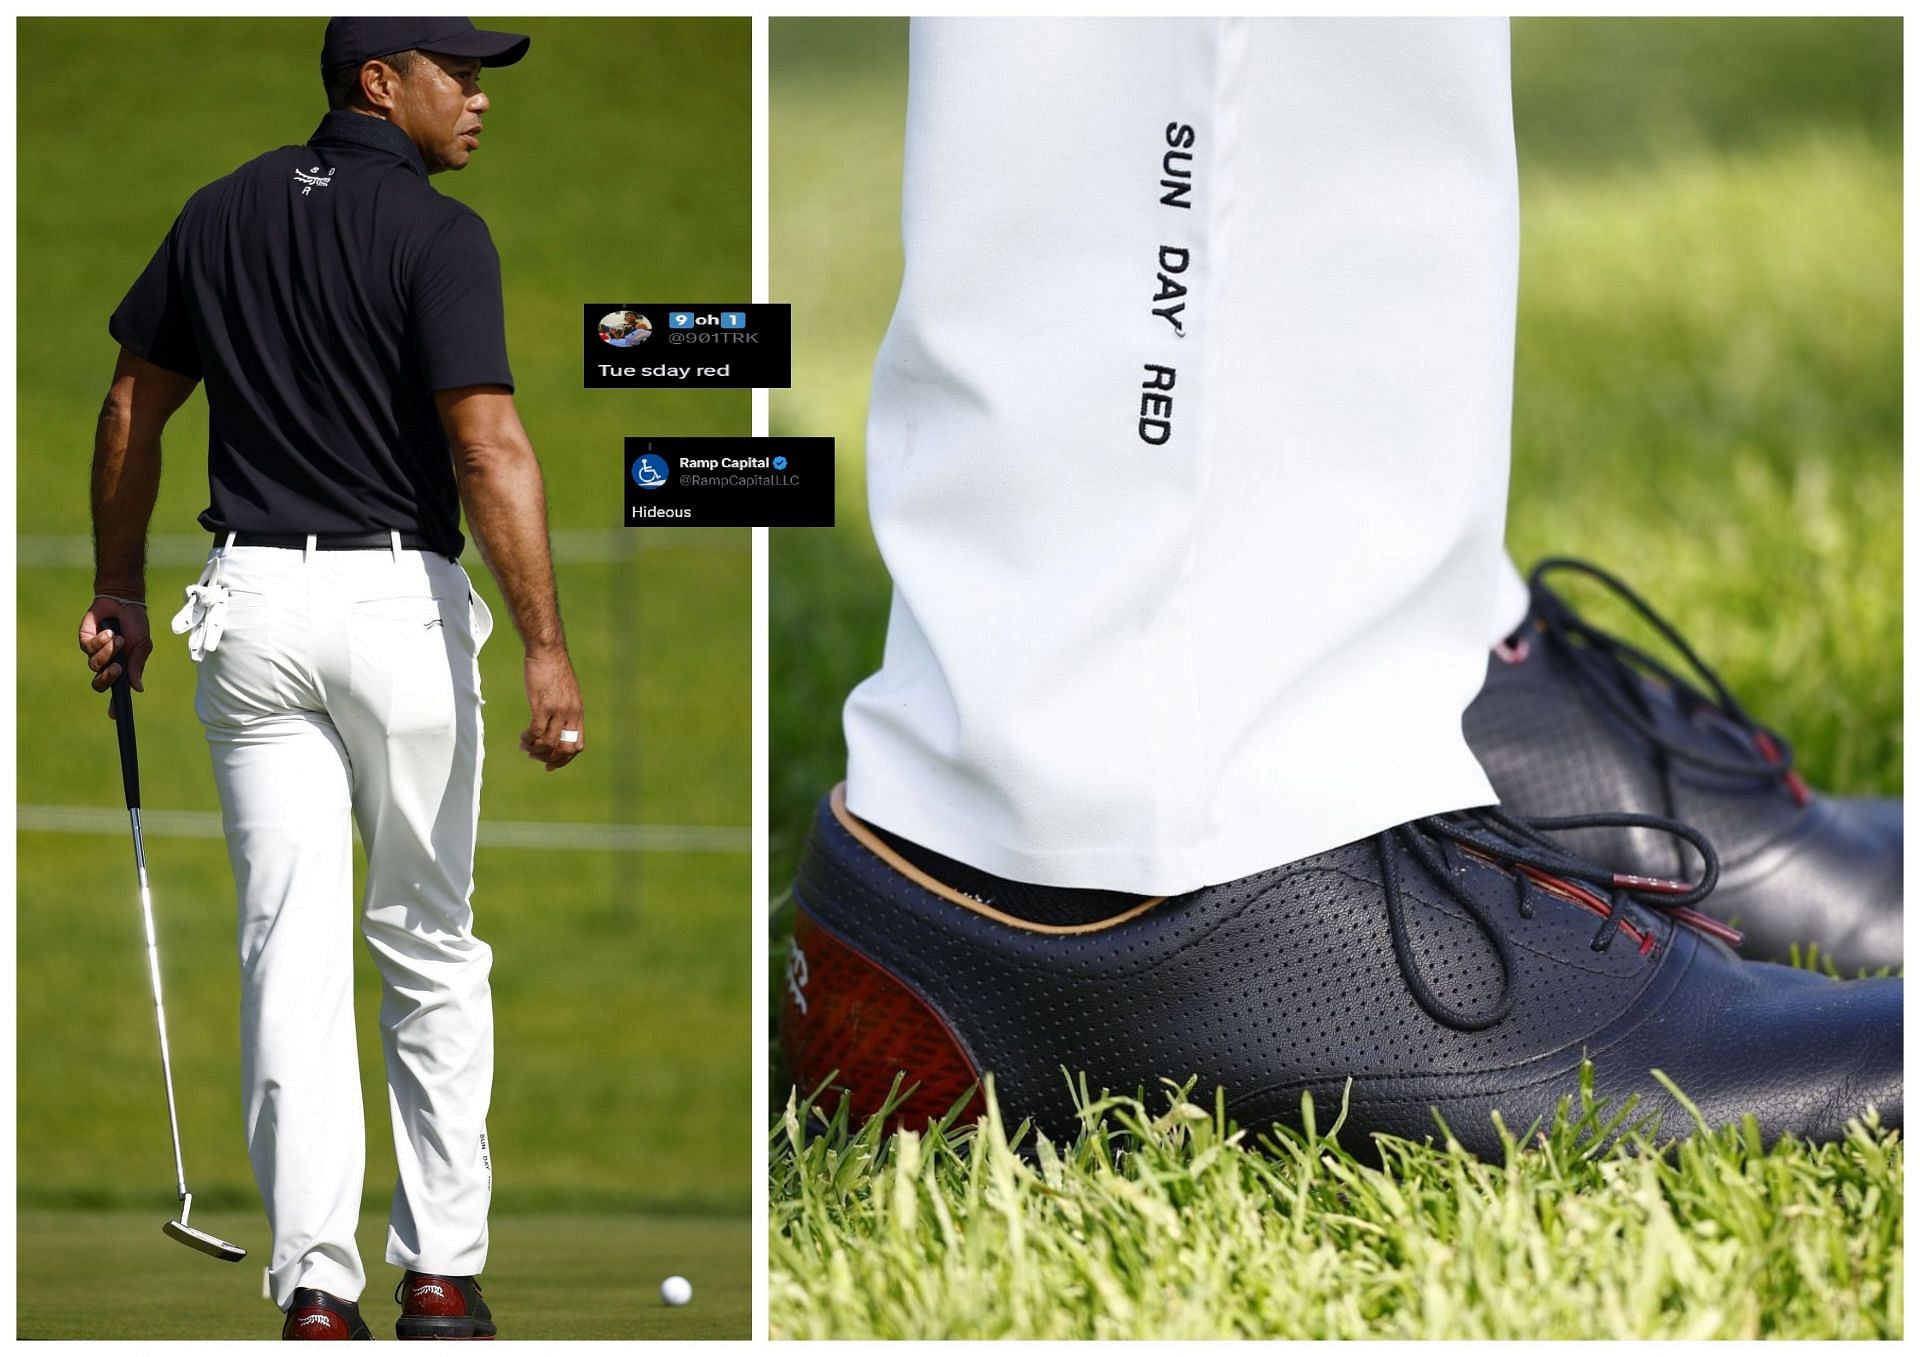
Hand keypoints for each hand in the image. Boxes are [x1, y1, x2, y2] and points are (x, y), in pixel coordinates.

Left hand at [79, 596, 151, 715]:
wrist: (123, 601)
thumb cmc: (135, 624)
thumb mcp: (142, 646)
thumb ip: (137, 666)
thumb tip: (138, 688)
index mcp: (122, 668)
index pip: (116, 690)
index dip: (114, 704)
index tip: (114, 715)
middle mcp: (106, 663)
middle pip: (99, 683)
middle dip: (107, 678)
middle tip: (118, 668)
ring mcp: (94, 653)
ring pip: (94, 664)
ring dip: (108, 652)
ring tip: (118, 638)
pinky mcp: (84, 640)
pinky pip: (88, 648)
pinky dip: (101, 641)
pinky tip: (109, 631)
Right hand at [520, 648, 583, 771]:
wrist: (547, 650)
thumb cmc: (553, 669)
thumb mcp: (566, 691)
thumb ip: (564, 708)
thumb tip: (555, 723)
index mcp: (578, 712)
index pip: (577, 745)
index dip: (564, 759)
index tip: (550, 764)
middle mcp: (571, 714)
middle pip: (564, 749)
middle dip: (549, 758)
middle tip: (534, 755)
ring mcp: (558, 711)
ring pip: (548, 743)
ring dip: (535, 749)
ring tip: (525, 745)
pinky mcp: (542, 706)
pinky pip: (536, 732)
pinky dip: (528, 739)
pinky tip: (522, 736)